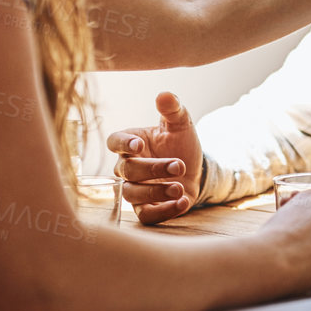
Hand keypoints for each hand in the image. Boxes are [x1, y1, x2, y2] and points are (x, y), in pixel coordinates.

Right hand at [105, 92, 202, 224]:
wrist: (196, 170)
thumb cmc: (180, 144)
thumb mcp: (181, 124)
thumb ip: (173, 109)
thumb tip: (165, 95)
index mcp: (131, 143)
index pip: (115, 142)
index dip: (123, 143)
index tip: (139, 144)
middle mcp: (128, 168)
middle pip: (127, 170)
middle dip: (153, 169)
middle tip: (179, 165)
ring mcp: (135, 190)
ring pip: (132, 194)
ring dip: (156, 192)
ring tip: (179, 187)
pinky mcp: (147, 209)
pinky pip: (146, 216)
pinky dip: (164, 211)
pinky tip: (182, 202)